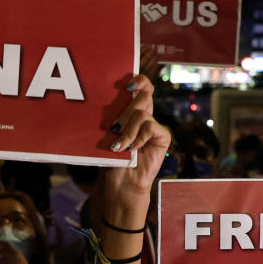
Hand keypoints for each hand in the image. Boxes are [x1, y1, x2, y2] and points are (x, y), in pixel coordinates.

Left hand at [98, 72, 170, 219]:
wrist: (120, 182)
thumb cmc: (109, 159)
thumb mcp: (105, 134)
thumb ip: (109, 117)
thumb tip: (100, 100)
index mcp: (131, 110)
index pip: (141, 87)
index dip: (139, 81)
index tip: (127, 85)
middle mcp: (145, 115)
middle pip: (143, 97)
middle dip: (125, 111)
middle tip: (113, 128)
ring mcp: (154, 125)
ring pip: (142, 113)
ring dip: (127, 130)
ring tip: (118, 146)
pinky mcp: (162, 137)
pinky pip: (151, 127)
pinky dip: (138, 138)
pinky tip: (131, 150)